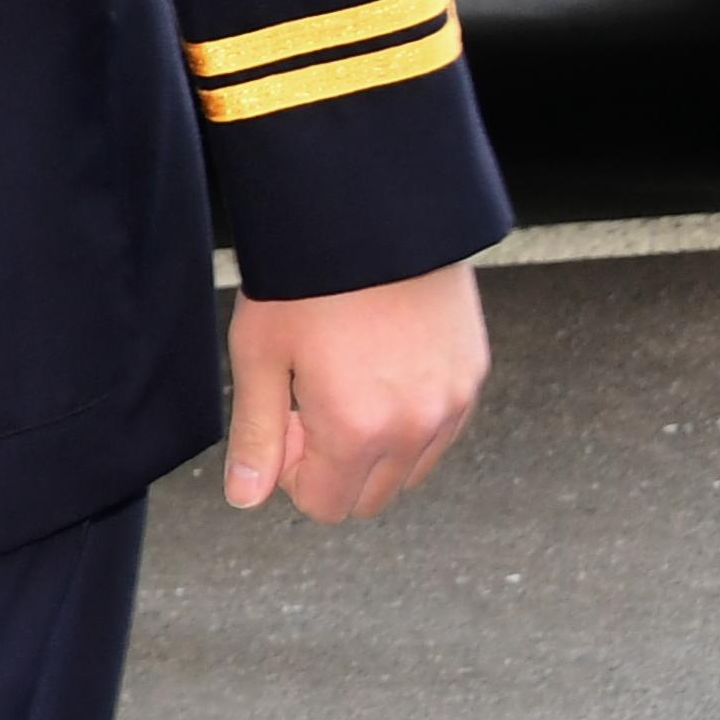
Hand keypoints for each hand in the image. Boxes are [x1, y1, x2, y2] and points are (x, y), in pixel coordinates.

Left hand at [222, 262, 486, 521]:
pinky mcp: (473, 375)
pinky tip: (381, 368)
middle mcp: (415, 428)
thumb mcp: (260, 354)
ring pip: (411, 468)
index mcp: (356, 430)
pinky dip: (411, 420)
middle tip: (308, 402)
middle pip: (370, 496)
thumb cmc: (307, 278)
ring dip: (375, 447)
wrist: (373, 214)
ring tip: (344, 381)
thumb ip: (255, 436)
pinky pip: (442, 430)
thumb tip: (246, 497)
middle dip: (333, 466)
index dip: (293, 474)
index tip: (283, 423)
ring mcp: (452, 403)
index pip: (326, 505)